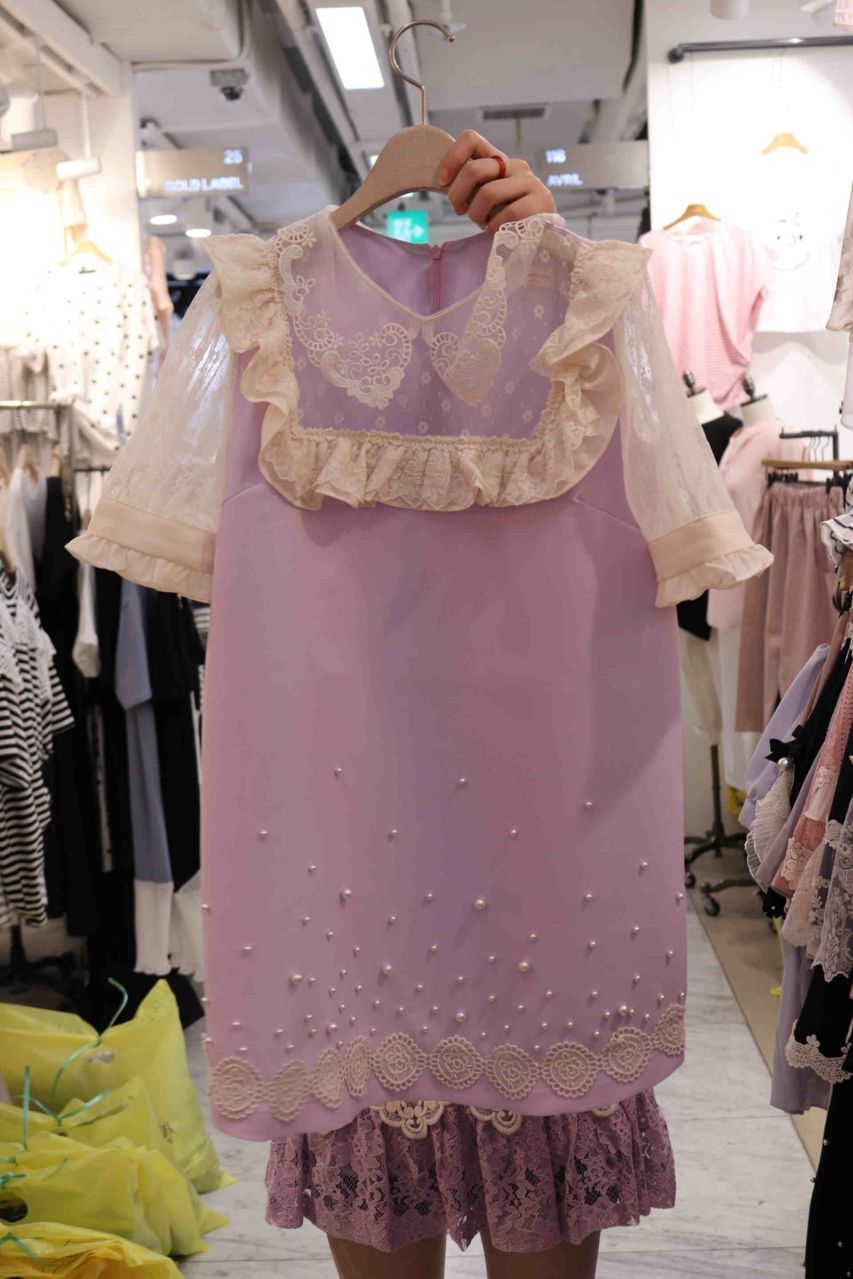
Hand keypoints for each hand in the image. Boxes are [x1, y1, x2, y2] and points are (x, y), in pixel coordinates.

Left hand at [437, 129, 555, 231]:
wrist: (541, 238)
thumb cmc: (506, 219)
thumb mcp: (484, 199)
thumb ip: (469, 187)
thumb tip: (444, 181)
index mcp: (499, 160)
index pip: (471, 140)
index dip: (452, 158)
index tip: (442, 181)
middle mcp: (515, 166)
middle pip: (474, 169)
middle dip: (458, 194)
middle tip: (460, 210)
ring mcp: (529, 182)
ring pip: (487, 193)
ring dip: (477, 215)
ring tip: (483, 223)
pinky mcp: (540, 201)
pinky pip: (505, 214)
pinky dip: (494, 226)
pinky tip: (497, 230)